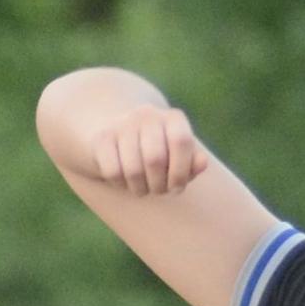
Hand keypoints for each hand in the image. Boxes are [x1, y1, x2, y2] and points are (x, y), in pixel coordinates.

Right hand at [91, 105, 209, 196]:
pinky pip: (113, 172)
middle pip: (154, 159)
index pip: (181, 141)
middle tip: (159, 190)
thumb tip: (202, 162)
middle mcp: (147, 114)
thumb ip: (193, 163)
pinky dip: (120, 184)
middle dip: (159, 185)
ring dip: (140, 189)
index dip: (181, 171)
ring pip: (133, 169)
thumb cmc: (159, 156)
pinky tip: (124, 180)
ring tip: (143, 187)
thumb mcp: (179, 160)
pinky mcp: (101, 138)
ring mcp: (122, 124)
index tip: (177, 188)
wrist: (119, 138)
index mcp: (173, 119)